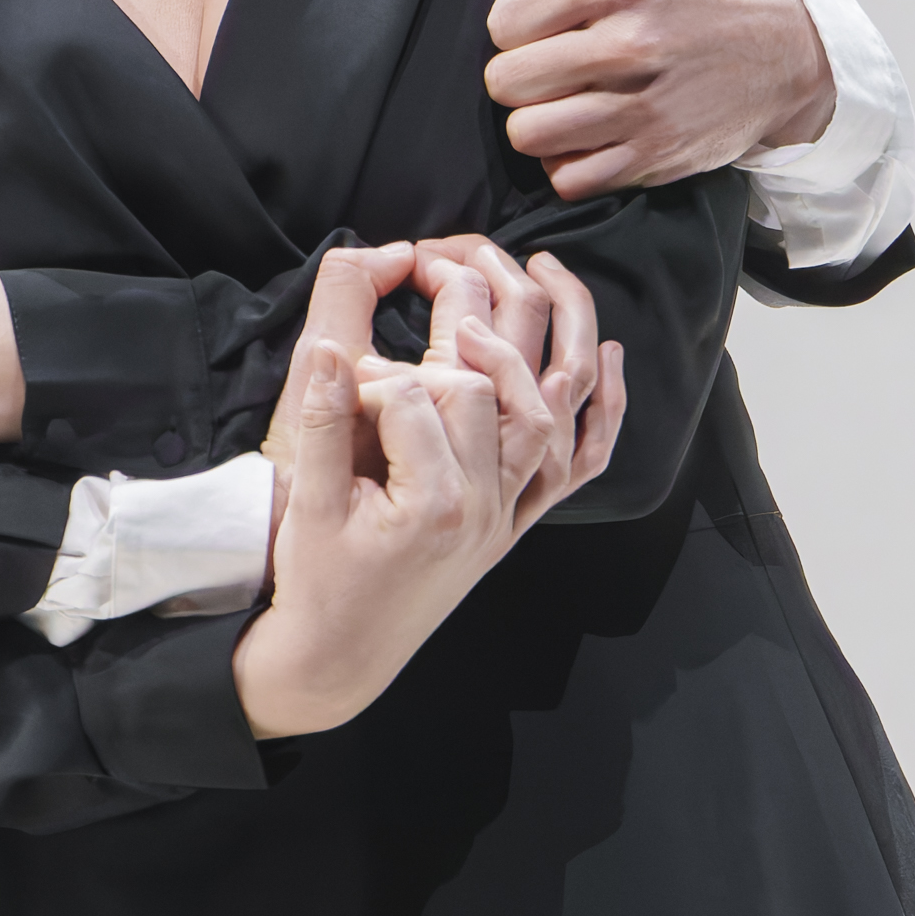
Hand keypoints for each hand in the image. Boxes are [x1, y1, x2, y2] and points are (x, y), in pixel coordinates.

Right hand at [232, 263, 620, 739]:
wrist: (340, 657)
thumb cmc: (317, 582)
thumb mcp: (307, 500)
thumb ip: (323, 419)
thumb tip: (333, 344)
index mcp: (435, 499)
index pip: (423, 391)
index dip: (378, 366)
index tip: (341, 369)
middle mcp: (489, 505)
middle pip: (497, 383)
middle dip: (471, 307)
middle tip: (438, 258)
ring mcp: (510, 514)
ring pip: (556, 408)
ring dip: (560, 333)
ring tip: (539, 267)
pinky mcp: (516, 523)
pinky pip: (576, 464)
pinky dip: (601, 411)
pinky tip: (607, 357)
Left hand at [483, 0, 833, 196]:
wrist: (785, 42)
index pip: (504, 22)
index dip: (516, 23)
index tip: (545, 24)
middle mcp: (628, 45)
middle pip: (507, 82)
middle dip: (520, 73)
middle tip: (551, 65)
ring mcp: (643, 107)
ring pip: (528, 135)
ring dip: (537, 121)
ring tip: (563, 102)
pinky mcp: (656, 155)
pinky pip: (569, 178)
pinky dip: (568, 163)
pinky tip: (587, 136)